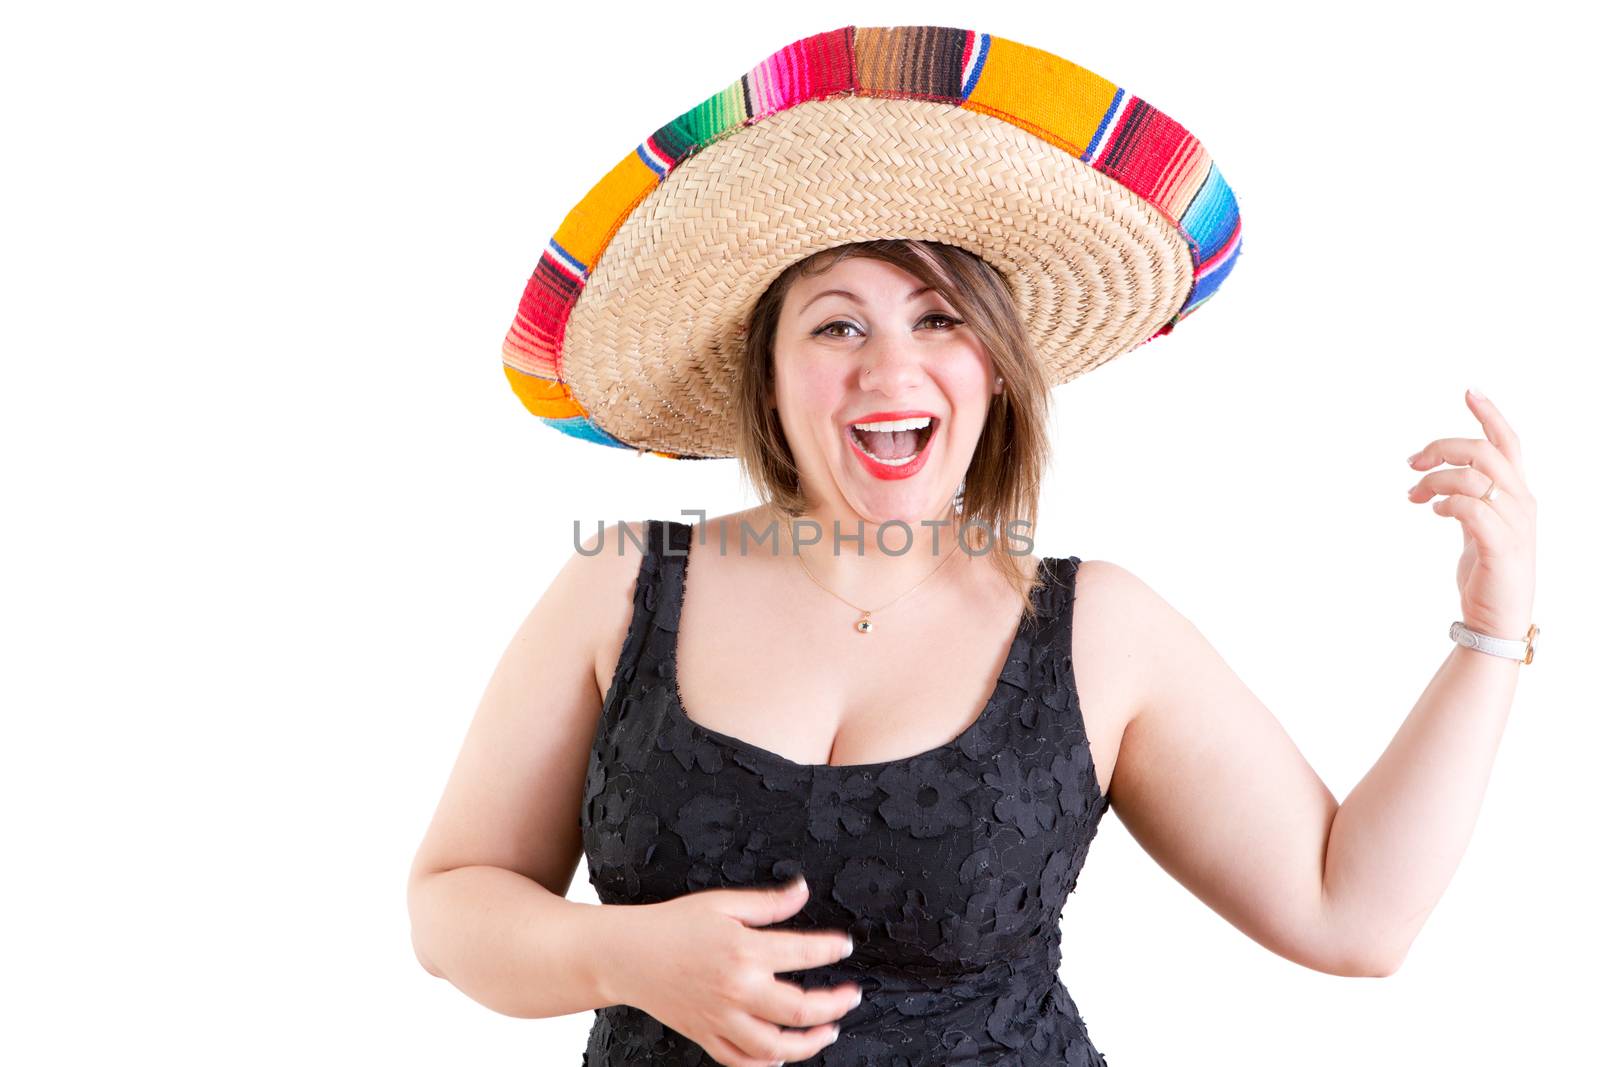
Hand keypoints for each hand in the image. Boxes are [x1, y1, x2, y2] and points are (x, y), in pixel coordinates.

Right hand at [610, 876, 860, 1066]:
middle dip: (834, 1005)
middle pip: (799, 1009)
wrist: (628, 954)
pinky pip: (740, 1060)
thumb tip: (802, 890)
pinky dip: (764, 1063)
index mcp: (745, 950)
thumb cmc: (673, 925)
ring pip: (775, 1046)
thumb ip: (768, 903)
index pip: (805, 953)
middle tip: (851, 996)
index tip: (845, 947)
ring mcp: (722, 1018)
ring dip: (809, 1043)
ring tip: (827, 1031)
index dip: (832, 949)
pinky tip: (780, 1057)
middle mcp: (737, 990)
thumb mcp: (723, 903)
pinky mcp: (706, 1035)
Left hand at [1405, 388, 1536, 640]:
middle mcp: (1522, 503)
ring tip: (1415, 495)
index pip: (1509, 443)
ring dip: (1436, 478)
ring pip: (1474, 476)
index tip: (1468, 391)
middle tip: (1411, 461)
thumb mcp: (1479, 528)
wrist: (1495, 620)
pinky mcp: (1502, 546)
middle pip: (1485, 451)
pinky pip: (1471, 508)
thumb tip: (1442, 483)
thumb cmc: (1486, 574)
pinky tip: (1434, 511)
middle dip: (1442, 447)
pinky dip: (1447, 502)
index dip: (1490, 414)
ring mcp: (1515, 524)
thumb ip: (1469, 501)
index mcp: (1518, 494)